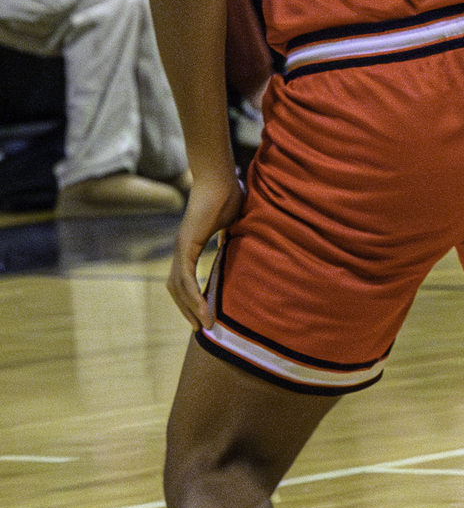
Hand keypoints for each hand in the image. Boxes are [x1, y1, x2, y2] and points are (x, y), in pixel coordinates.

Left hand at [168, 165, 243, 328]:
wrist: (220, 179)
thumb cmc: (228, 195)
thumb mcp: (232, 224)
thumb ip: (231, 238)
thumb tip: (241, 246)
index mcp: (189, 245)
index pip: (184, 279)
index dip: (191, 297)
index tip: (203, 313)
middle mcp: (181, 250)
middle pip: (177, 289)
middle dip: (187, 310)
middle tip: (200, 328)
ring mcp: (181, 248)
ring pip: (179, 288)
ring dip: (190, 309)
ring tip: (204, 325)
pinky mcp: (186, 246)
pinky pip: (186, 279)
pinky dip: (193, 296)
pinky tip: (203, 309)